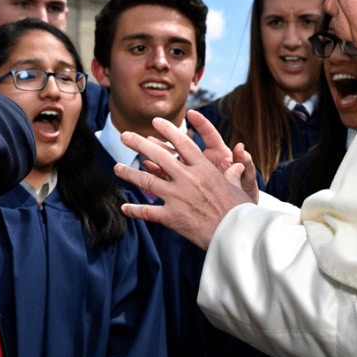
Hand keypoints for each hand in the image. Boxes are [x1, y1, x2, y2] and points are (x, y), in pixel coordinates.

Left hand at [114, 115, 253, 249]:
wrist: (235, 234)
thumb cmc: (240, 210)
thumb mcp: (238, 187)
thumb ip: (234, 174)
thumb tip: (238, 166)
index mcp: (203, 168)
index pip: (182, 143)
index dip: (167, 130)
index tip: (155, 122)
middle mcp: (187, 179)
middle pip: (158, 156)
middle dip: (138, 144)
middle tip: (124, 136)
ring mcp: (177, 197)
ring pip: (147, 182)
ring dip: (129, 173)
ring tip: (117, 168)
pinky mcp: (171, 217)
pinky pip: (148, 212)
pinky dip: (135, 210)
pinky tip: (124, 208)